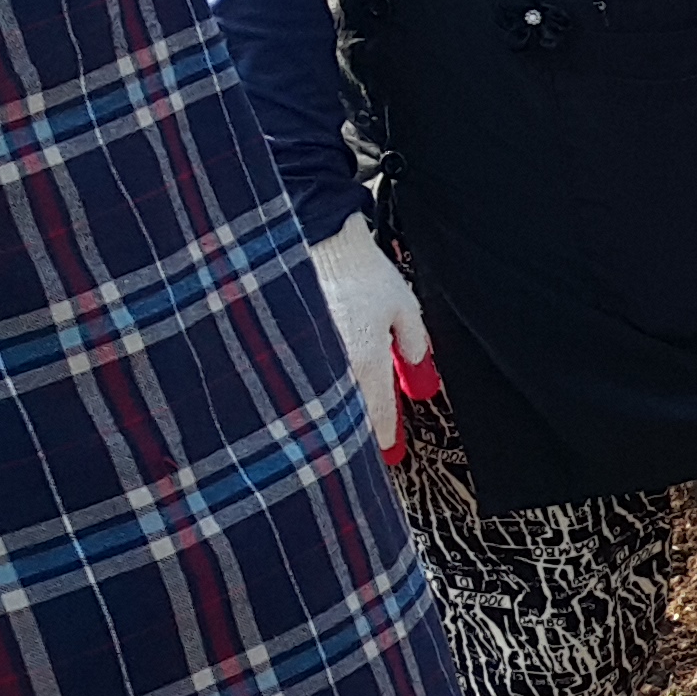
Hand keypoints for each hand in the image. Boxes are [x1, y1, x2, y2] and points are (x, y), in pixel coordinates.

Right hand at [304, 219, 439, 458]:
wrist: (314, 241)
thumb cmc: (361, 271)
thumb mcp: (404, 306)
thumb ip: (413, 343)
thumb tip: (417, 374)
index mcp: (365, 360)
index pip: (376, 412)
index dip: (382, 435)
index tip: (387, 452)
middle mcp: (331, 366)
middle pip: (341, 418)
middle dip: (350, 438)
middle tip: (358, 454)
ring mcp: (302, 359)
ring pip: (315, 405)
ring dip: (324, 421)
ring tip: (330, 436)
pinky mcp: (279, 349)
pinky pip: (294, 382)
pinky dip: (303, 395)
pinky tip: (302, 402)